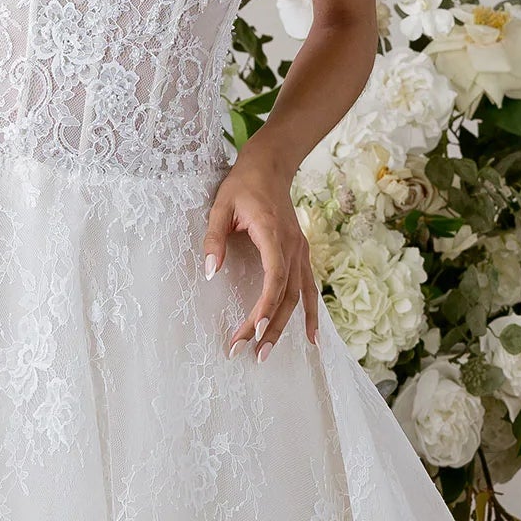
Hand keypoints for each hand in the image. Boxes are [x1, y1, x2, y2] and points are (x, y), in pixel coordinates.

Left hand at [202, 140, 318, 360]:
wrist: (270, 166)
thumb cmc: (242, 185)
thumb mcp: (220, 205)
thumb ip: (214, 238)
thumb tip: (210, 271)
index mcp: (273, 234)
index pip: (274, 278)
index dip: (267, 306)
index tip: (255, 329)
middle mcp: (292, 246)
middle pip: (287, 295)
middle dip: (271, 327)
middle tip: (253, 354)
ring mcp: (300, 251)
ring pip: (299, 296)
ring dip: (288, 327)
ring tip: (269, 354)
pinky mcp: (301, 254)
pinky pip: (309, 289)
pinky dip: (310, 314)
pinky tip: (310, 338)